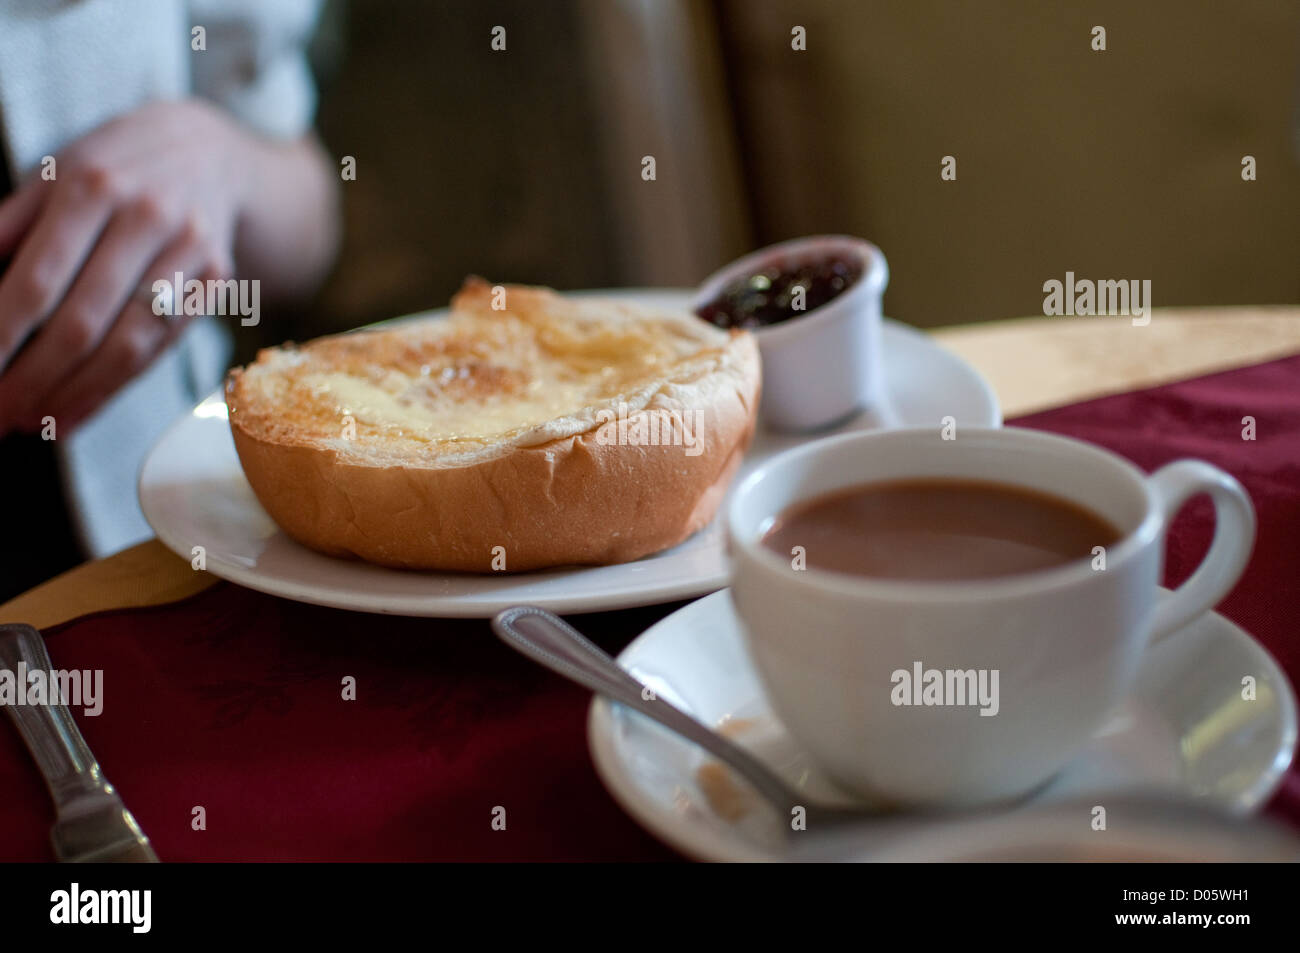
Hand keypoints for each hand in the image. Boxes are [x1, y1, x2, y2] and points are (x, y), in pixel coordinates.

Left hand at [0, 99, 253, 434]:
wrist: (206, 151)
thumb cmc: (113, 167)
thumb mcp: (52, 177)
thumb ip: (8, 227)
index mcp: (92, 185)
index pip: (38, 280)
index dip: (2, 336)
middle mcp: (147, 218)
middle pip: (84, 322)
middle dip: (33, 379)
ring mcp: (189, 253)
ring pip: (130, 344)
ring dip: (75, 394)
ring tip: (33, 423)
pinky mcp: (216, 281)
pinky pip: (162, 347)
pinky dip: (115, 387)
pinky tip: (77, 409)